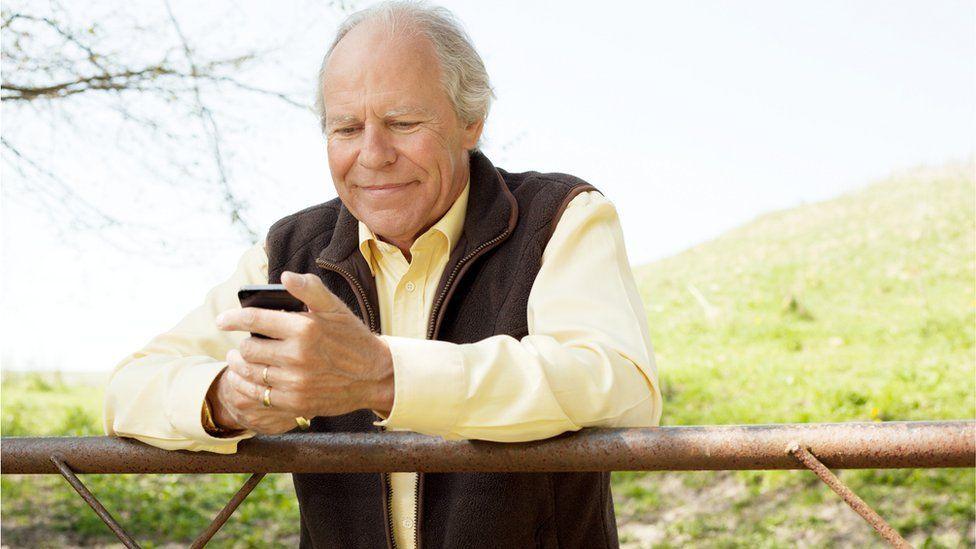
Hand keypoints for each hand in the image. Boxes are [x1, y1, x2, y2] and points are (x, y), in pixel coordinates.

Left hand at [213, 271, 393, 429]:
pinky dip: (249, 386)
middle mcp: (298, 355)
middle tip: (242, 343)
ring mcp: (296, 382)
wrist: (374, 376)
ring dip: (240, 365)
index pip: (255, 320)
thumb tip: (285, 276)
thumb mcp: (336, 308)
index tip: (222, 321)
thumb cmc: (352, 338)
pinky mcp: (296, 403)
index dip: (233, 319)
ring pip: (250, 372)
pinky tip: (250, 379)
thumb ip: (310, 289)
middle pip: (249, 348)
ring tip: (239, 360)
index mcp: (305, 328)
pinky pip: (259, 395)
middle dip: (241, 344)